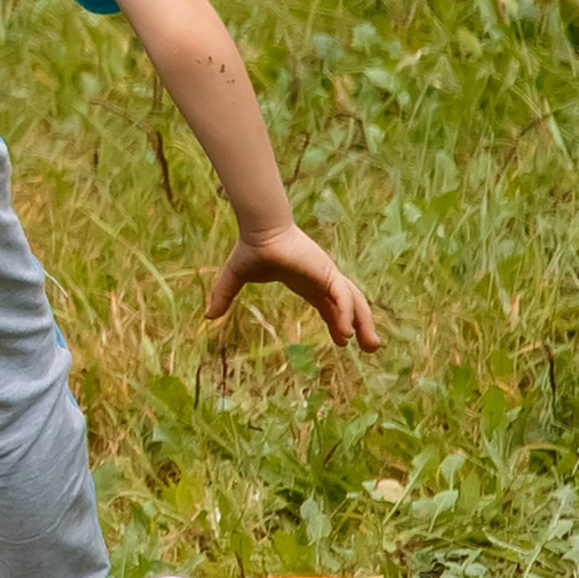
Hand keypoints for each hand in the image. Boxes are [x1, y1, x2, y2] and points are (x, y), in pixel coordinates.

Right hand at [207, 222, 379, 351]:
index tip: (343, 340)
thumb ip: (225, 296)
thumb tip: (207, 317)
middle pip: (349, 305)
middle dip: (362, 326)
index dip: (337, 321)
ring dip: (364, 324)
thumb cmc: (251, 248)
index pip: (329, 304)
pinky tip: (345, 334)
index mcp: (307, 281)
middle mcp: (322, 279)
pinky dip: (346, 315)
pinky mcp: (327, 272)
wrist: (259, 230)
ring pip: (354, 302)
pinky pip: (342, 297)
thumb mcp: (235, 278)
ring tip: (371, 346)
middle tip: (371, 348)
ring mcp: (327, 274)